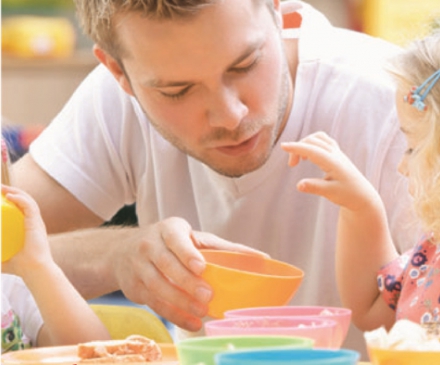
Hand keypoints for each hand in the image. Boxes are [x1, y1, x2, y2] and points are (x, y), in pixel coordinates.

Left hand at [2, 184, 51, 276]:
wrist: (34, 270)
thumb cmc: (22, 268)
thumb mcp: (3, 261)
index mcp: (29, 228)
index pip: (22, 209)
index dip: (13, 200)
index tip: (0, 197)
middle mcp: (34, 223)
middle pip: (25, 202)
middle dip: (12, 192)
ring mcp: (36, 222)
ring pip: (28, 201)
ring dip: (15, 192)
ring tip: (2, 189)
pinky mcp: (36, 223)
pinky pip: (29, 206)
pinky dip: (20, 199)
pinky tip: (10, 196)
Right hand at [111, 217, 266, 331]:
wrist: (123, 251)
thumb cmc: (169, 242)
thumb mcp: (191, 236)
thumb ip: (222, 247)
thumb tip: (262, 257)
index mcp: (167, 230)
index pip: (176, 240)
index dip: (187, 253)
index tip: (202, 267)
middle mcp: (149, 246)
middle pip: (166, 265)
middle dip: (187, 282)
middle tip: (207, 296)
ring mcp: (138, 267)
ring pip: (158, 286)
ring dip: (180, 302)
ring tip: (201, 312)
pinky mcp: (135, 288)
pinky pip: (154, 303)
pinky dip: (173, 314)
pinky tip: (191, 322)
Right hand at [281, 131, 379, 210]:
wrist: (363, 196)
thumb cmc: (348, 195)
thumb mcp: (330, 193)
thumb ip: (314, 187)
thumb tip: (298, 185)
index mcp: (333, 162)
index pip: (312, 150)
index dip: (296, 147)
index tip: (283, 146)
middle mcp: (335, 154)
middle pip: (312, 141)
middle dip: (298, 149)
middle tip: (291, 165)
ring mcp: (337, 152)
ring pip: (318, 138)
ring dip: (305, 144)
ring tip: (300, 159)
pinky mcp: (337, 154)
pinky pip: (323, 140)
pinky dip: (312, 143)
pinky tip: (309, 156)